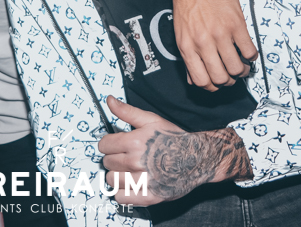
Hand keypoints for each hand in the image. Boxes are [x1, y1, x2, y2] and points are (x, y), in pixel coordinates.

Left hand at [99, 97, 250, 205]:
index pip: (104, 145)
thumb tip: (110, 101)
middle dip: (114, 158)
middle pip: (107, 163)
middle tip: (126, 157)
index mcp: (135, 143)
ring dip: (117, 175)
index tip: (115, 145)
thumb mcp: (151, 120)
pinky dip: (123, 192)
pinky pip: (121, 198)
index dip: (109, 143)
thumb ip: (127, 111)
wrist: (196, 158)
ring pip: (111, 180)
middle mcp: (137, 163)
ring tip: (128, 170)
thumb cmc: (174, 139)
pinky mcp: (148, 197)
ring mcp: (142, 181)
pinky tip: (131, 184)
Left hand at [170, 0, 257, 90]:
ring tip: (242, 64)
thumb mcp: (180, 32)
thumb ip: (188, 56)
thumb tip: (194, 79)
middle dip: (229, 81)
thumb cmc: (186, 2)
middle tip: (232, 73)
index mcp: (187, 47)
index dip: (213, 86)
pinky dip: (251, 56)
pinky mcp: (236, 24)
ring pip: (237, 68)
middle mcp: (203, 43)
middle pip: (222, 79)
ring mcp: (220, 34)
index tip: (219, 80)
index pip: (202, 81)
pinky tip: (247, 51)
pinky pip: (249, 51)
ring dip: (242, 70)